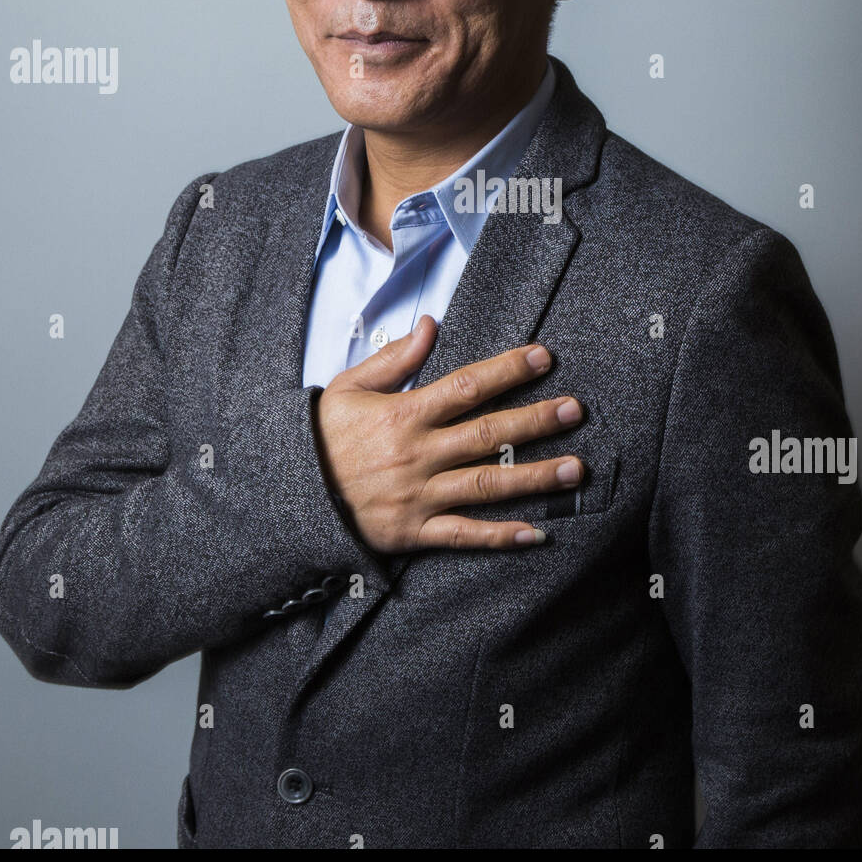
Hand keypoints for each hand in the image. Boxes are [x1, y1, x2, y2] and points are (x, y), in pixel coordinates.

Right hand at [312, 315, 584, 553]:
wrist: (285, 495)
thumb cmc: (322, 436)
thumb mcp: (348, 386)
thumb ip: (395, 358)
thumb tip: (432, 324)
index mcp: (403, 414)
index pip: (467, 386)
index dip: (509, 370)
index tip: (545, 358)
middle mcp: (416, 455)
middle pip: (487, 433)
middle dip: (536, 420)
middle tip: (576, 410)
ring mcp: (417, 496)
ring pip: (485, 485)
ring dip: (534, 477)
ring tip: (575, 468)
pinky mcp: (412, 533)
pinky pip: (463, 536)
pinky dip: (500, 536)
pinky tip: (536, 534)